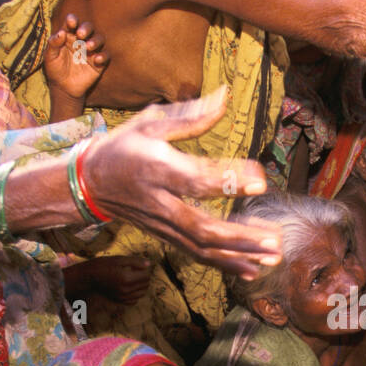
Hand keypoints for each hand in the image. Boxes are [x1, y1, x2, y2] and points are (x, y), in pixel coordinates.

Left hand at [44, 13, 108, 102]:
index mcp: (68, 35)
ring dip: (95, 40)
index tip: (71, 23)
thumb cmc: (55, 69)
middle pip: (88, 27)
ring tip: (88, 47)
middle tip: (80, 34)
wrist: (63, 88)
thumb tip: (61, 32)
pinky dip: (103, 56)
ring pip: (99, 39)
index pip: (72, 23)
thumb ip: (53, 44)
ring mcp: (91, 51)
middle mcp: (81, 40)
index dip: (72, 20)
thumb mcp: (49, 57)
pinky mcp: (99, 62)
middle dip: (86, 28)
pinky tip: (96, 60)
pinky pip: (105, 55)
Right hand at [64, 255, 151, 305]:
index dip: (145, 269)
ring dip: (141, 285)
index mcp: (126, 278)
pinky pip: (134, 300)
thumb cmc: (102, 265)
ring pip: (141, 293)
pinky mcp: (118, 301)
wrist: (87, 277)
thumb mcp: (118, 259)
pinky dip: (135, 294)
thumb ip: (135, 262)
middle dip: (144, 277)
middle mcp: (125, 289)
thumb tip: (149, 264)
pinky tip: (130, 287)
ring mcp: (122, 297)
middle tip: (137, 270)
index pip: (146, 275)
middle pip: (145, 285)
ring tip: (135, 278)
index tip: (139, 265)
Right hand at [81, 88, 284, 279]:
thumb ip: (191, 116)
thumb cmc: (125, 146)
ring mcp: (162, 225)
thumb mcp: (151, 122)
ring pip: (201, 248)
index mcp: (157, 169)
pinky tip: (252, 269)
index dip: (228, 183)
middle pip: (201, 227)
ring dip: (240, 256)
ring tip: (273, 257)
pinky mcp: (165, 238)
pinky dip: (226, 264)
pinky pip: (197, 255)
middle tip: (275, 239)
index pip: (196, 180)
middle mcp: (160, 202)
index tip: (261, 182)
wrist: (90, 182)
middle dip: (240, 237)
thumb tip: (225, 97)